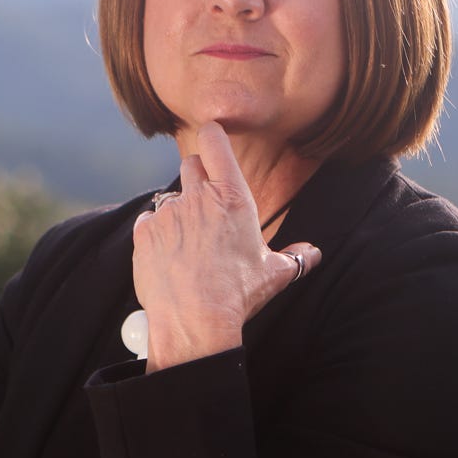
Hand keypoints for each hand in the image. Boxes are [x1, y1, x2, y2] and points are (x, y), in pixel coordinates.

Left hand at [133, 121, 320, 370]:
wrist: (195, 321)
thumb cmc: (238, 295)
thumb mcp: (274, 274)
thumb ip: (295, 257)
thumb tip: (313, 253)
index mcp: (233, 198)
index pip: (216, 142)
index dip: (213, 135)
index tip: (213, 137)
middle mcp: (198, 197)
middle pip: (190, 164)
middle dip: (197, 177)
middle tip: (205, 205)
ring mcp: (169, 213)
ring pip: (170, 198)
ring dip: (178, 212)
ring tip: (188, 245)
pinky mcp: (144, 232)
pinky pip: (148, 221)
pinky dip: (156, 233)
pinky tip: (168, 256)